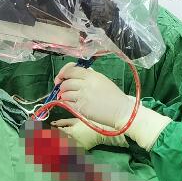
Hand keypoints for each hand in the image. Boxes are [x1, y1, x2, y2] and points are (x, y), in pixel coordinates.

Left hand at [55, 62, 172, 150]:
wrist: (120, 110)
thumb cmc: (113, 95)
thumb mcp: (102, 79)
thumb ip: (88, 76)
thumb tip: (74, 75)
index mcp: (92, 75)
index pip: (71, 70)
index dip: (63, 72)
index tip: (61, 77)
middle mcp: (85, 84)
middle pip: (66, 82)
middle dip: (62, 85)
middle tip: (64, 89)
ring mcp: (82, 97)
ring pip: (64, 93)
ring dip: (64, 95)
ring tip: (68, 97)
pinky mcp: (80, 108)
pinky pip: (66, 103)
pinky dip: (66, 103)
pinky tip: (71, 103)